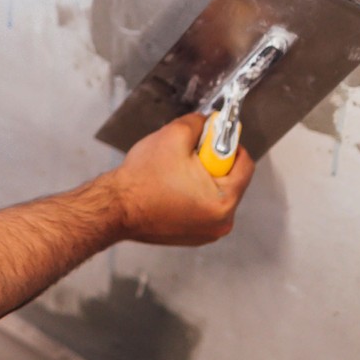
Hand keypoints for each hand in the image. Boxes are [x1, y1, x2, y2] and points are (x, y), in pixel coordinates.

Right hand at [107, 111, 253, 245]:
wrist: (114, 207)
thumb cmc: (141, 179)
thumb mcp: (174, 135)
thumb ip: (199, 124)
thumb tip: (210, 122)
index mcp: (223, 202)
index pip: (245, 165)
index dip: (229, 144)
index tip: (212, 138)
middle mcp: (220, 224)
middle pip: (230, 180)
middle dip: (211, 162)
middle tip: (187, 156)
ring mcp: (206, 233)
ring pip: (215, 193)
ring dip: (201, 179)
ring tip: (174, 173)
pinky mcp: (192, 236)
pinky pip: (202, 207)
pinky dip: (191, 195)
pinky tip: (170, 188)